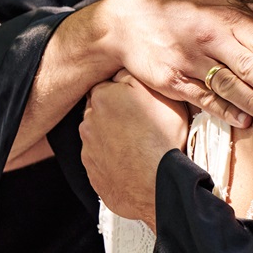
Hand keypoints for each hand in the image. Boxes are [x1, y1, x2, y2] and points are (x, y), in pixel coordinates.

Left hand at [82, 71, 189, 228]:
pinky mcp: (93, 174)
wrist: (157, 186)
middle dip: (117, 114)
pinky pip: (102, 161)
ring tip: (140, 146)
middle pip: (102, 110)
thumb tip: (127, 66)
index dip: (125, 91)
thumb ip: (138, 75)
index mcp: (103, 96)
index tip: (140, 100)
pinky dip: (114, 161)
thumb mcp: (160, 93)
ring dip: (115, 138)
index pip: (108, 84)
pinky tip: (134, 163)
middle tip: (143, 123)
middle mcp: (88, 121)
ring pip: (100, 136)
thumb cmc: (163, 137)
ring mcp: (88, 150)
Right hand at [94, 0, 252, 127]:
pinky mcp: (174, 82)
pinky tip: (242, 121)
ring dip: (251, 101)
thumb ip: (251, 4)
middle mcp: (208, 40)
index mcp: (223, 17)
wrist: (128, 23)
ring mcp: (190, 62)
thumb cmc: (181, 7)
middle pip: (244, 65)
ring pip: (226, 85)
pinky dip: (223, 111)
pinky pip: (203, 99)